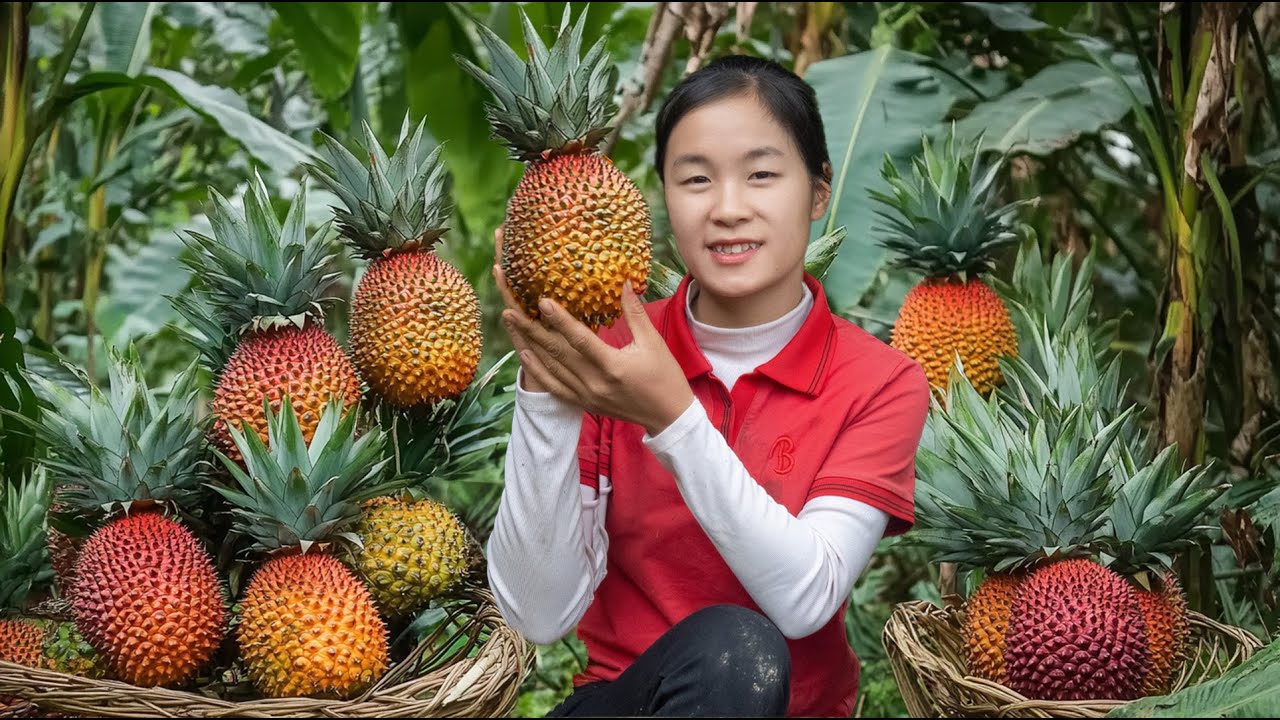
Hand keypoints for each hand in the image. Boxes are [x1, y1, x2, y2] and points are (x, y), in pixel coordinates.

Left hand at [491, 230, 694, 435]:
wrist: (668, 417)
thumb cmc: (665, 377)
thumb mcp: (652, 342)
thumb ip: (634, 312)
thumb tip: (624, 282)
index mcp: (613, 366)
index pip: (580, 339)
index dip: (561, 320)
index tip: (543, 301)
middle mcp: (595, 383)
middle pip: (557, 353)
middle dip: (532, 330)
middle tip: (511, 309)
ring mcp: (587, 395)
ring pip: (551, 369)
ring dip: (529, 345)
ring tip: (511, 324)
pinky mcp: (584, 403)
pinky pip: (554, 387)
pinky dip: (538, 371)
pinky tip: (524, 354)